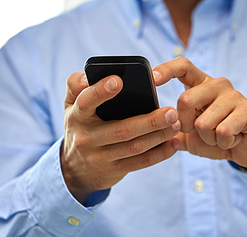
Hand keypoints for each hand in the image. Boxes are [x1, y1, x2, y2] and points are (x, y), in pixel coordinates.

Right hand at [61, 72, 180, 203]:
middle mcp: (87, 138)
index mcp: (77, 116)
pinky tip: (174, 143)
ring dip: (159, 136)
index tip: (119, 81)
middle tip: (171, 111)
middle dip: (149, 121)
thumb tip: (88, 76)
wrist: (74, 169)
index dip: (101, 91)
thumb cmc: (79, 126)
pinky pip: (140, 163)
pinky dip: (160, 153)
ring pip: (134, 147)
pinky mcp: (114, 170)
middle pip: (121, 130)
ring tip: (176, 123)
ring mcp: (100, 157)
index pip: (86, 102)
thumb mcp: (70, 105)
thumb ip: (75, 85)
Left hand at [153, 57, 246, 170]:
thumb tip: (149, 123)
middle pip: (185, 100)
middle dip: (186, 125)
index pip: (183, 66)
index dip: (167, 70)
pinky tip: (232, 139)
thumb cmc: (215, 138)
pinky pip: (223, 131)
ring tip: (220, 136)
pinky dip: (223, 143)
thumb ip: (170, 128)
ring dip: (209, 139)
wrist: (246, 150)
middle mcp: (217, 85)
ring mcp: (234, 95)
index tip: (153, 79)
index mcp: (200, 85)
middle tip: (200, 131)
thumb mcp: (188, 134)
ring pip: (203, 122)